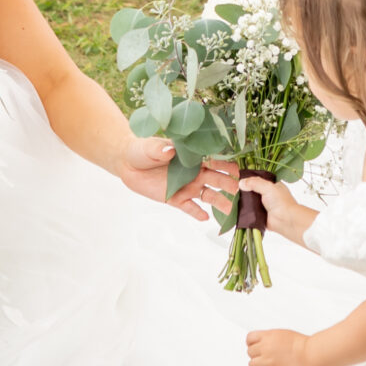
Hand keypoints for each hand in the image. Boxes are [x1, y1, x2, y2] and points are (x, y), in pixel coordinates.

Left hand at [116, 136, 238, 219]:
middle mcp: (194, 172)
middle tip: (237, 189)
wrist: (128, 164)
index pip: (213, 160)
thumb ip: (160, 149)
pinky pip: (190, 207)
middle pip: (216, 178)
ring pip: (208, 195)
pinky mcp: (175, 198)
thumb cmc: (142, 150)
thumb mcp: (150, 147)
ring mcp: (186, 186)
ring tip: (229, 209)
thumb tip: (170, 150)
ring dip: (219, 201)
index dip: (226, 164)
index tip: (236, 169)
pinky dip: (197, 213)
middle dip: (228, 183)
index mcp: (192, 157)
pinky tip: (206, 218)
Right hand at [238, 173, 296, 219]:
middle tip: (233, 189)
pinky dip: (244, 210)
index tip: (239, 179)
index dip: (249, 179)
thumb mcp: (268, 187)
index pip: (258, 180)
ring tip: (232, 197)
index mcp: (272, 185)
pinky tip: (236, 207)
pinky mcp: (259, 215)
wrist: (285, 220)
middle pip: (252, 190)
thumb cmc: (281, 202)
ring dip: (243, 201)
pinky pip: (249, 211)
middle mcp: (268, 195)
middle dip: (244, 190)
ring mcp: (263, 205)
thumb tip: (241, 183)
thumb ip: (254, 183)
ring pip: (250, 201)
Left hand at [246, 329, 311, 365]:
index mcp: (269, 336)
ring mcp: (269, 361)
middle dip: (256, 355)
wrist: (311, 354)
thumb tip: (263, 343)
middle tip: (264, 357)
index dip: (251, 343)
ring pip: (252, 365)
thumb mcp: (283, 334)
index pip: (249, 338)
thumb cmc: (302, 344)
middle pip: (250, 352)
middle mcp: (266, 347)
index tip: (255, 346)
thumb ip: (270, 338)